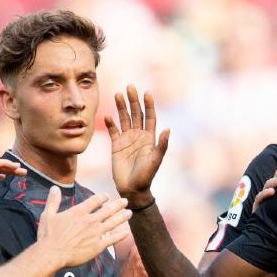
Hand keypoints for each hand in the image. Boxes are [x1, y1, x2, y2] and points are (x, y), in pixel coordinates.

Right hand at [37, 187, 130, 266]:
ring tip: (129, 213)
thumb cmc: (48, 236)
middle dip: (118, 204)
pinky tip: (127, 232)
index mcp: (78, 212)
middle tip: (125, 201)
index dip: (102, 197)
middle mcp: (89, 221)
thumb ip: (53, 201)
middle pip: (108, 210)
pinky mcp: (98, 246)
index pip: (95, 201)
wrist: (52, 254)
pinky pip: (112, 239)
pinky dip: (120, 235)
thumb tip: (54, 188)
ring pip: (113, 222)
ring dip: (122, 217)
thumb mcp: (48, 215)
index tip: (107, 196)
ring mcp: (95, 233)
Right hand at [105, 85, 169, 204]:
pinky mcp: (116, 146)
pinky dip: (111, 123)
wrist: (132, 189)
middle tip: (129, 87)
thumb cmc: (146, 176)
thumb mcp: (155, 161)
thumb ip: (162, 146)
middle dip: (133, 101)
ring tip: (117, 94)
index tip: (146, 93)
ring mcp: (127, 140)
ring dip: (121, 107)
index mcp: (149, 138)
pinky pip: (113, 131)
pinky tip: (108, 116)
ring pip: (124, 119)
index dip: (148, 105)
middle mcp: (138, 136)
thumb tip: (168, 129)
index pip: (149, 117)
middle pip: (136, 114)